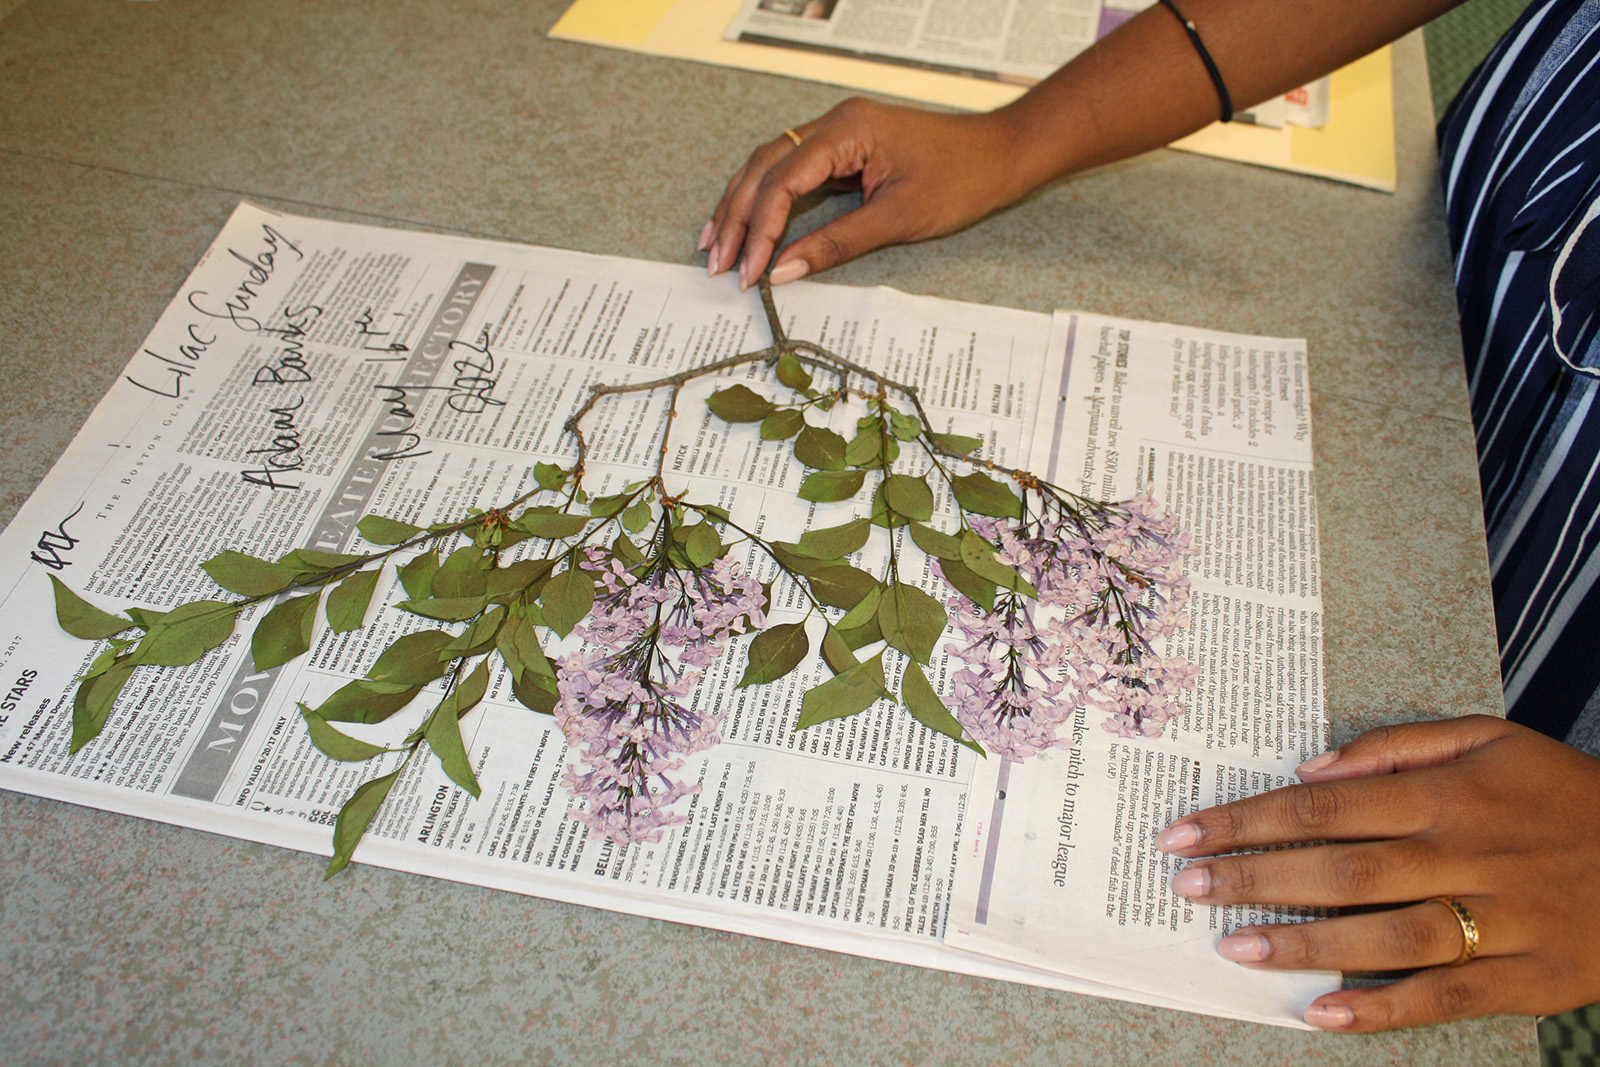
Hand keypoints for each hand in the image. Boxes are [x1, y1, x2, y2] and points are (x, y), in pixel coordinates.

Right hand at [701, 98, 1038, 289]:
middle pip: (764, 167)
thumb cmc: (961, 179)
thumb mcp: (896, 219)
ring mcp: (837, 133)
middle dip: (737, 217)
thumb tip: (783, 271)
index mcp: (847, 130)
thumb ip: (835, 244)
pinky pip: (791, 171)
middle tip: (719, 264)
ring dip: (742, 206)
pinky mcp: (843, 149)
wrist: (1001, 154)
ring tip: (718, 246)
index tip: (748, 272)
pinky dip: (766, 199)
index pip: (782, 181)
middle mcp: (834, 123)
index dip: (759, 229)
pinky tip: (749, 224)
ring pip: (770, 166)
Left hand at [1155, 715, 1599, 1030]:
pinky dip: (1382, 1007)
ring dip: (1304, 941)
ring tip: (1234, 946)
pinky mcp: (1528, 976)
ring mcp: (1500, 920)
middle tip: (1187, 886)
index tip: (1186, 832)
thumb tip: (1310, 769)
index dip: (1248, 820)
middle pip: (1343, 867)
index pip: (1324, 807)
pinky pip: (1445, 996)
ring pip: (1386, 933)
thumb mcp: (1488, 740)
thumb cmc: (1560, 794)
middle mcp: (1468, 854)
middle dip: (1256, 876)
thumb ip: (1396, 748)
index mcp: (1448, 795)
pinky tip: (1322, 1011)